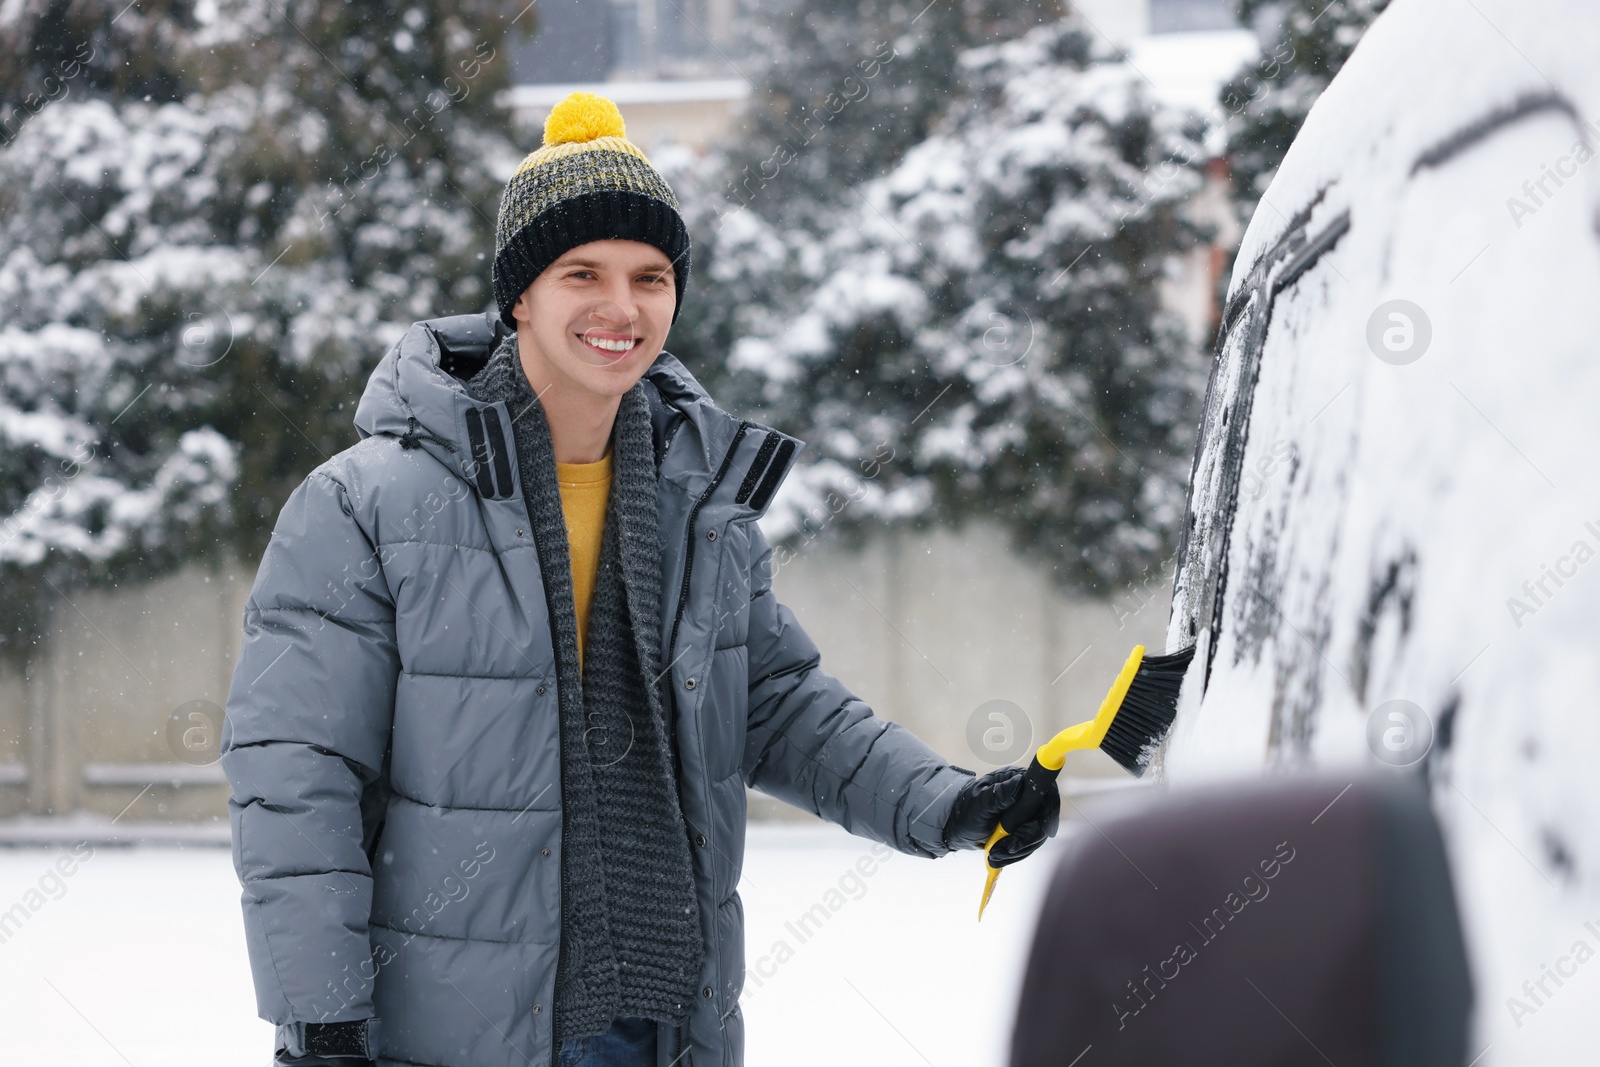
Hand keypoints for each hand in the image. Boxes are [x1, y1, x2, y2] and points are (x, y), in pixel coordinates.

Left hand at [942, 765, 1059, 866]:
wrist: (957, 827)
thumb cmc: (965, 811)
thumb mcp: (980, 804)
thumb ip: (999, 795)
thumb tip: (1019, 783)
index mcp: (1017, 780)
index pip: (1044, 794)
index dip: (1045, 813)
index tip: (1031, 830)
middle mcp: (1026, 794)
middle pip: (1044, 819)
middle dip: (1026, 838)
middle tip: (1007, 848)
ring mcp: (1027, 813)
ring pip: (1038, 835)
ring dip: (1019, 850)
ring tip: (995, 854)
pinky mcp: (1025, 828)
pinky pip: (1030, 844)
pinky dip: (1016, 854)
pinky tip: (999, 856)